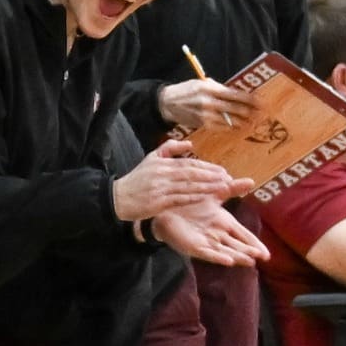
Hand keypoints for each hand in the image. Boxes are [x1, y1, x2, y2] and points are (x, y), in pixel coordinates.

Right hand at [112, 142, 251, 220]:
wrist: (118, 198)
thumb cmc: (137, 179)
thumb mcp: (151, 158)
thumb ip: (170, 149)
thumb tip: (190, 143)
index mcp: (163, 163)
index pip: (189, 164)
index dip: (207, 167)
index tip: (222, 171)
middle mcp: (162, 174)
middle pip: (191, 174)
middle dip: (211, 176)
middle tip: (227, 178)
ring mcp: (160, 188)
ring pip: (188, 186)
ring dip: (206, 187)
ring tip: (221, 187)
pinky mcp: (158, 202)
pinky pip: (179, 199)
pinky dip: (193, 197)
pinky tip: (205, 197)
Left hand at [151, 201, 271, 265]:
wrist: (167, 207)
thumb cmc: (191, 202)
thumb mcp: (215, 193)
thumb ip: (232, 189)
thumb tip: (251, 181)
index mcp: (224, 223)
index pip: (244, 235)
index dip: (255, 244)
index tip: (267, 253)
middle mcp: (218, 235)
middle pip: (237, 246)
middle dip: (250, 251)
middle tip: (264, 258)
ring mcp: (206, 242)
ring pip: (226, 251)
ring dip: (238, 256)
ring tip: (250, 261)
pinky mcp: (194, 246)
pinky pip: (208, 253)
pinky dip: (218, 257)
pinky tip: (228, 261)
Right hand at [158, 75, 255, 129]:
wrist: (168, 103)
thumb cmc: (187, 91)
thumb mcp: (202, 83)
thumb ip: (218, 88)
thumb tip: (235, 93)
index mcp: (210, 88)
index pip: (234, 94)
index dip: (249, 98)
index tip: (260, 101)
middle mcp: (208, 101)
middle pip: (234, 107)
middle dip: (250, 111)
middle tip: (261, 114)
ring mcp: (205, 114)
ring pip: (229, 119)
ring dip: (243, 121)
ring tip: (253, 122)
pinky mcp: (202, 124)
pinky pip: (220, 127)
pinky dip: (230, 127)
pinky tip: (238, 127)